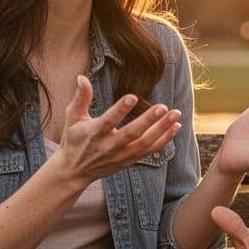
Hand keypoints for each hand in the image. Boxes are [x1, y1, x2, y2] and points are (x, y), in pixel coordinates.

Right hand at [53, 76, 181, 183]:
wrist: (74, 171)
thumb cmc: (73, 139)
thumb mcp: (72, 117)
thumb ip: (80, 98)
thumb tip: (82, 77)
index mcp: (93, 133)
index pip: (108, 121)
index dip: (120, 110)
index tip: (133, 97)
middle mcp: (108, 146)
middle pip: (131, 134)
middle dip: (148, 121)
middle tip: (163, 107)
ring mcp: (120, 155)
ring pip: (144, 143)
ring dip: (162, 129)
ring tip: (176, 115)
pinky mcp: (129, 160)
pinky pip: (150, 150)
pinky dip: (164, 140)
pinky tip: (176, 127)